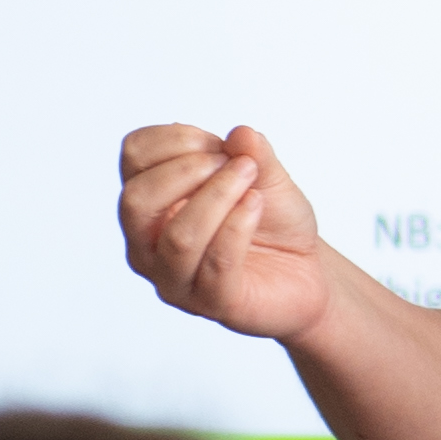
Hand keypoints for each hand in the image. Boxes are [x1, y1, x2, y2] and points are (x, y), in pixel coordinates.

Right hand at [118, 121, 338, 343]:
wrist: (307, 273)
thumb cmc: (273, 224)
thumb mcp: (267, 174)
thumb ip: (252, 152)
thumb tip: (241, 134)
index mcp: (150, 204)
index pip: (133, 156)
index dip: (177, 138)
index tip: (219, 145)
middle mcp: (149, 245)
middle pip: (136, 200)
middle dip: (189, 169)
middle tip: (235, 163)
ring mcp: (176, 280)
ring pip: (177, 237)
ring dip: (218, 196)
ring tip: (251, 181)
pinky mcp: (213, 304)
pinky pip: (216, 263)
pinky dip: (238, 226)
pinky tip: (256, 205)